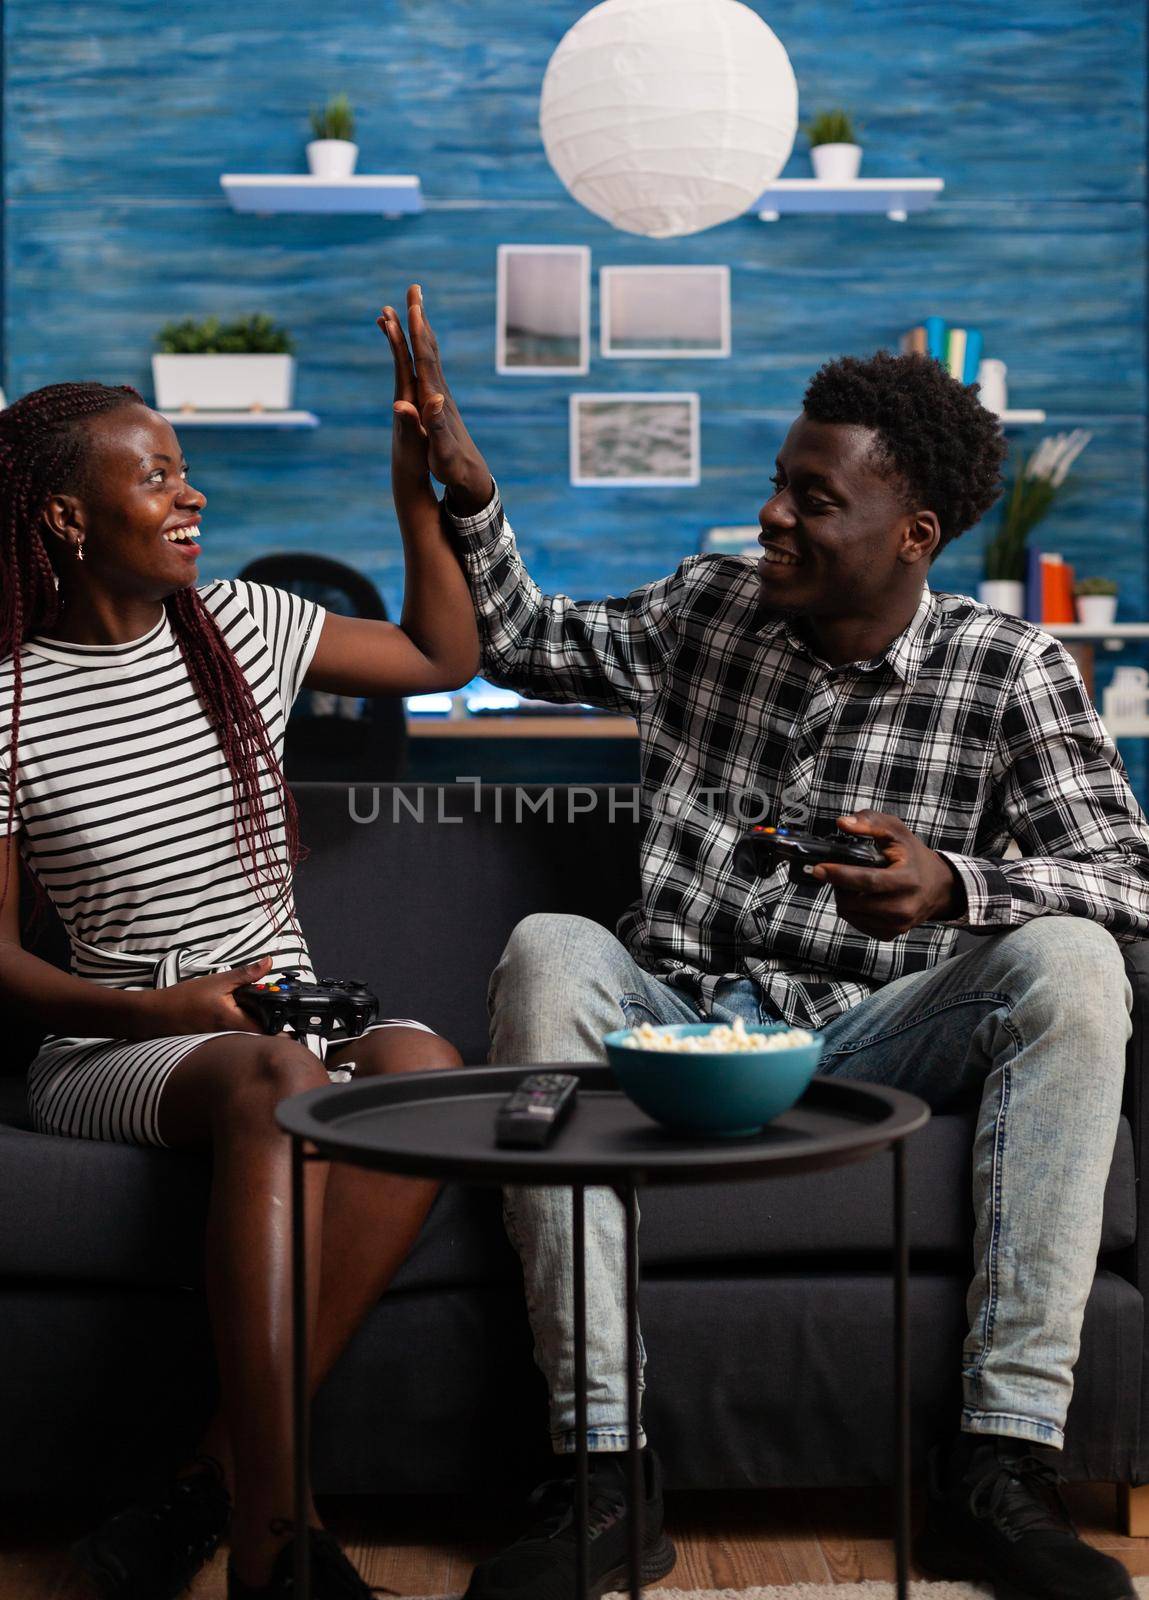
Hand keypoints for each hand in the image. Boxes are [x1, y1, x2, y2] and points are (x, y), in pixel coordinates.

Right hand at [133, 955, 273, 1038]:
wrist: (157, 1014)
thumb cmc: (184, 999)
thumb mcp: (219, 981)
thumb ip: (246, 974)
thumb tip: (269, 962)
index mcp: (235, 1023)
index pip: (268, 1031)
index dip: (281, 1024)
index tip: (288, 1013)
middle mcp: (232, 1036)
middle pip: (262, 1035)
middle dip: (272, 1022)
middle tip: (274, 1006)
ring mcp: (224, 1041)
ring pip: (250, 1035)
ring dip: (257, 1021)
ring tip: (256, 1006)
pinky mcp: (217, 1040)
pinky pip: (237, 1035)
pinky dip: (243, 1024)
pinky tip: (239, 1011)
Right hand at [377, 285, 492, 508]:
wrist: (470, 475)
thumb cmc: (452, 466)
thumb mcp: (441, 450)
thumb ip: (435, 426)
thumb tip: (431, 401)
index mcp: (435, 398)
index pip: (426, 359)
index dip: (418, 334)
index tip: (414, 307)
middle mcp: (439, 390)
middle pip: (429, 346)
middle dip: (420, 316)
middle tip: (415, 287)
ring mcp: (440, 392)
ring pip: (429, 352)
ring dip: (420, 326)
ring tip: (413, 304)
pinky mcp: (438, 399)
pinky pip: (427, 365)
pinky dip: (419, 347)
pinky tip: (416, 341)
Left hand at [810, 811, 965, 938]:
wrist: (939, 887)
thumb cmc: (914, 856)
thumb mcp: (896, 831)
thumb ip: (870, 821)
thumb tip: (843, 823)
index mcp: (907, 880)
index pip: (868, 881)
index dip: (840, 874)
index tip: (819, 868)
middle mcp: (904, 907)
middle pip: (854, 902)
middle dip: (838, 885)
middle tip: (837, 872)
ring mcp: (898, 924)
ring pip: (850, 914)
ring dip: (843, 897)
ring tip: (850, 883)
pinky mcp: (891, 934)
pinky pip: (857, 924)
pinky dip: (852, 910)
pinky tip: (860, 896)